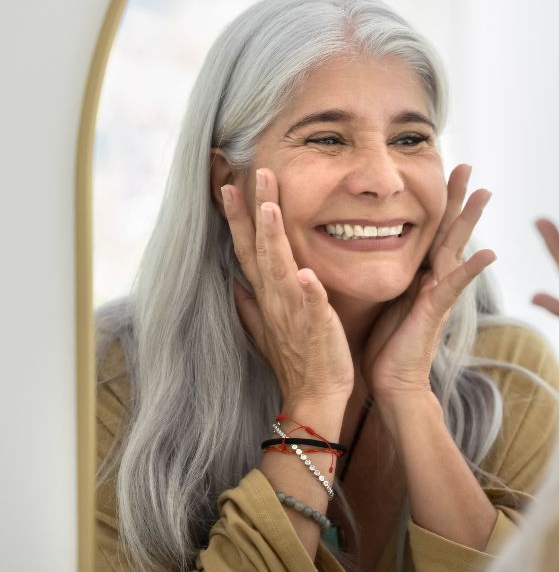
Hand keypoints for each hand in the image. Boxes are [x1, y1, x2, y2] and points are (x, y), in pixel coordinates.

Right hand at [221, 169, 353, 407]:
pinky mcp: (315, 327)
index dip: (239, 216)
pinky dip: (306, 290)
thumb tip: (233, 282)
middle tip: (252, 175)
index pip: (247, 248)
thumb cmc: (297, 359)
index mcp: (266, 294)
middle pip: (259, 247)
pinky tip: (304, 273)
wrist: (314, 396)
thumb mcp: (267, 327)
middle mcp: (274, 298)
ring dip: (272, 239)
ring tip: (270, 208)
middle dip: (253, 211)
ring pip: (279, 268)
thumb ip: (249, 303)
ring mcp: (292, 312)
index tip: (229, 184)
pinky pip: (310, 306)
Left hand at [365, 165, 495, 401]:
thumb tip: (371, 250)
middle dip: (458, 198)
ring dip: (470, 221)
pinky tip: (490, 253)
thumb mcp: (385, 297)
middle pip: (448, 230)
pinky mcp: (435, 311)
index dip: (438, 202)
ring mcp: (438, 293)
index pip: (431, 230)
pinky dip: (472, 270)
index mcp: (420, 273)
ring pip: (456, 248)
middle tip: (468, 166)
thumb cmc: (387, 345)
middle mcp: (434, 279)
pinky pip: (455, 286)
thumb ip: (390, 274)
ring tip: (484, 193)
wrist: (393, 383)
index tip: (442, 172)